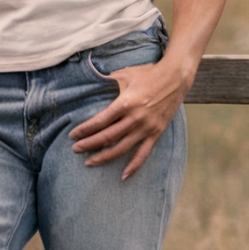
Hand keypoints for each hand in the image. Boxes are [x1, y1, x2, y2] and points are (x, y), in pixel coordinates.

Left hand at [70, 58, 188, 179]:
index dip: (84, 130)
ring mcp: (147, 127)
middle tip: (75, 149)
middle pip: (108, 137)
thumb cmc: (148, 73)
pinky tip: (124, 176)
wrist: (176, 77)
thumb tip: (90, 85)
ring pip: (122, 148)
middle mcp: (136, 118)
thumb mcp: (124, 74)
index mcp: (126, 103)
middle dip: (89, 145)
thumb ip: (107, 82)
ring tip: (89, 162)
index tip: (72, 135)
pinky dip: (134, 166)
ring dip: (104, 157)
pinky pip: (144, 153)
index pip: (100, 121)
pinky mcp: (156, 133)